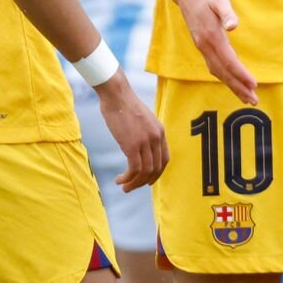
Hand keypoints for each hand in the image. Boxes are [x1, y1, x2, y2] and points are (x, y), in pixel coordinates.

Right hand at [95, 73, 168, 189]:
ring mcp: (145, 142)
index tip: (147, 181)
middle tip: (131, 187)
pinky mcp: (132, 145)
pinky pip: (134, 169)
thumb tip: (139, 147)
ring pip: (145, 172)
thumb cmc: (125, 106)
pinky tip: (119, 179)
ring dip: (135, 183)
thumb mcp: (142, 120)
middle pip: (156, 168)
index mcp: (160, 132)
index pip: (165, 159)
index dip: (157, 173)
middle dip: (144, 182)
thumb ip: (145, 133)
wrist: (117, 95)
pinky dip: (127, 178)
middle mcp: (156, 138)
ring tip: (124, 187)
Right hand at [178, 0, 256, 104]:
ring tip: (246, 96)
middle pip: (223, 72)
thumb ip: (226, 13)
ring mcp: (202, 47)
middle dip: (238, 87)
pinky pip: (213, 66)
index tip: (254, 85)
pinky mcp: (202, 45)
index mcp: (211, 37)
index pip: (228, 61)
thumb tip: (233, 26)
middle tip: (254, 100)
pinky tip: (231, 81)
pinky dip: (224, 77)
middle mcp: (205, 46)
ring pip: (218, 72)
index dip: (241, 75)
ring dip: (232, 85)